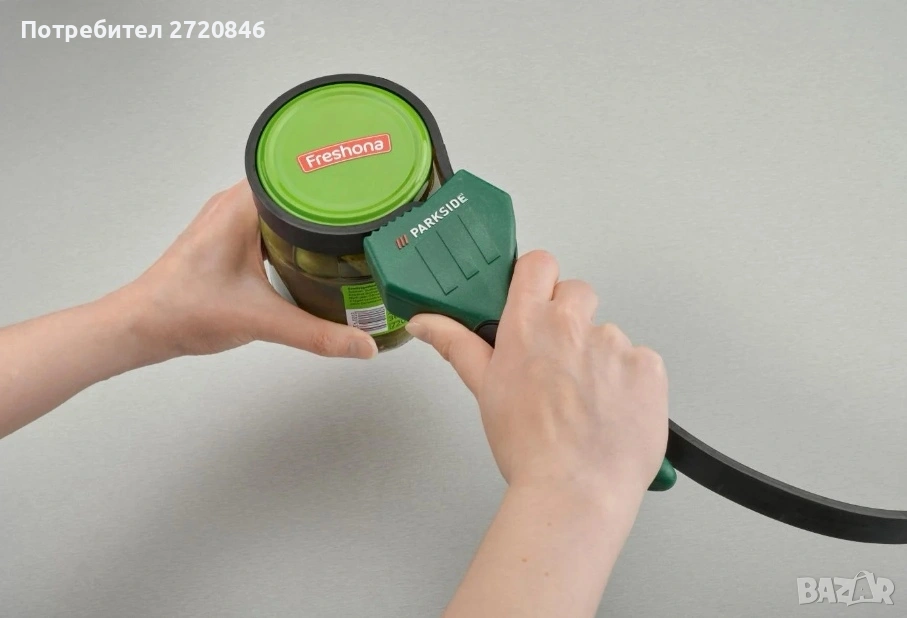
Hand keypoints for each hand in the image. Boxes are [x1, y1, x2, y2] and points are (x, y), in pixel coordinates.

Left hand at [122, 180, 377, 360]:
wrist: (141, 327)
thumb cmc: (183, 311)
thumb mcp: (262, 321)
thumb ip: (317, 334)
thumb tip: (363, 344)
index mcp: (240, 206)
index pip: (295, 168)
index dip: (331, 173)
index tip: (364, 179)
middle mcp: (234, 205)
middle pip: (294, 187)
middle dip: (330, 197)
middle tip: (368, 207)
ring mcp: (229, 221)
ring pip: (282, 207)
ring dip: (311, 217)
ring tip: (349, 227)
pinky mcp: (227, 240)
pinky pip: (270, 224)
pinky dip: (293, 234)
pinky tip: (314, 252)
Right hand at [405, 250, 667, 499]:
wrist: (575, 491)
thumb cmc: (528, 448)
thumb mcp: (484, 390)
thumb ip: (456, 345)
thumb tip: (424, 322)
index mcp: (528, 324)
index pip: (539, 264)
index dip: (538, 281)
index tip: (536, 302)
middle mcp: (573, 324)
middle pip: (577, 293)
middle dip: (570, 319)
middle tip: (559, 363)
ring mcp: (616, 344)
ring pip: (608, 334)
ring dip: (599, 357)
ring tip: (586, 402)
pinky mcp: (649, 368)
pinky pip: (640, 361)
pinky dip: (630, 382)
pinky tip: (613, 411)